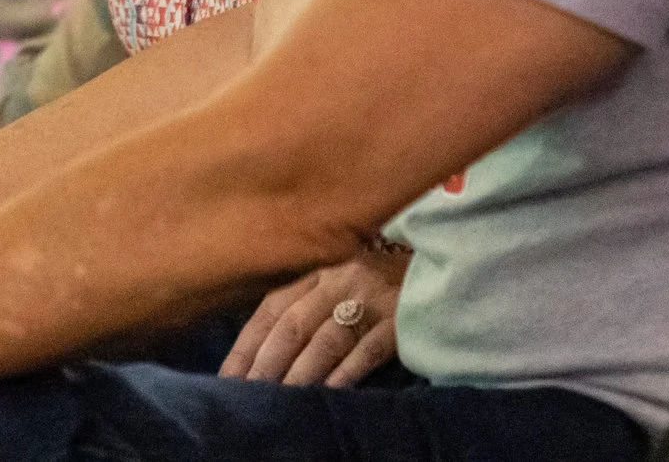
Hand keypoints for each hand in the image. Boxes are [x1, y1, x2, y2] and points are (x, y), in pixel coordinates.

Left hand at [219, 243, 409, 386]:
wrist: (440, 268)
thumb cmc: (380, 285)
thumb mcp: (339, 284)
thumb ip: (306, 308)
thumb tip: (264, 357)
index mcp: (318, 273)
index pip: (272, 308)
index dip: (248, 344)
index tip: (228, 377)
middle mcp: (340, 281)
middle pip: (294, 325)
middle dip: (267, 363)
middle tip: (249, 395)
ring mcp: (372, 298)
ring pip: (327, 339)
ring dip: (302, 373)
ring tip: (283, 399)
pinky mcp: (401, 318)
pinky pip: (368, 348)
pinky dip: (347, 372)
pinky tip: (331, 392)